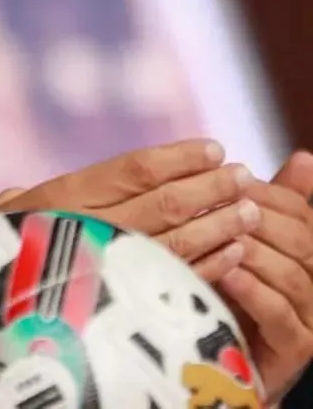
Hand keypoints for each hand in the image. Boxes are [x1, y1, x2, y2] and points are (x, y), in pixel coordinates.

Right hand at [0, 139, 258, 280]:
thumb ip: (11, 206)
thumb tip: (13, 196)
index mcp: (61, 198)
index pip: (132, 169)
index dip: (177, 157)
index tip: (212, 148)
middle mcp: (88, 227)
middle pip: (165, 200)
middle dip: (210, 185)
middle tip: (243, 174)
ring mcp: (110, 266)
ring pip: (178, 238)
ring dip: (220, 223)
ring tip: (248, 210)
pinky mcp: (125, 303)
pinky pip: (175, 279)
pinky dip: (210, 264)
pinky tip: (232, 251)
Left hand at [217, 151, 312, 401]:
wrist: (214, 357)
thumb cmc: (225, 289)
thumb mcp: (241, 241)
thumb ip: (270, 205)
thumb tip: (304, 159)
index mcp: (306, 251)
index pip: (299, 212)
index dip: (267, 193)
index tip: (232, 178)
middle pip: (301, 240)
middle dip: (260, 218)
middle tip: (222, 202)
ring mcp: (310, 316)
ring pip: (292, 275)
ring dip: (255, 251)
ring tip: (221, 234)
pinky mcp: (295, 347)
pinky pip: (280, 314)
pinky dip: (254, 291)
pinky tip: (228, 273)